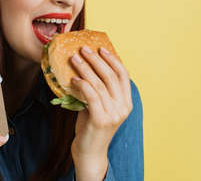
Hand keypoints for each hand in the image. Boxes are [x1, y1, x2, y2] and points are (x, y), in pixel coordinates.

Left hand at [70, 46, 132, 162]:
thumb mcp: (100, 105)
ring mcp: (113, 114)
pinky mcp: (100, 120)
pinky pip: (91, 96)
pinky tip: (73, 78)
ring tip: (74, 58)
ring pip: (99, 84)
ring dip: (85, 68)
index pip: (123, 75)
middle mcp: (123, 107)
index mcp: (126, 102)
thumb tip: (86, 65)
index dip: (112, 59)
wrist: (90, 152)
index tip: (101, 48)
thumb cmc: (92, 126)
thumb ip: (99, 90)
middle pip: (110, 76)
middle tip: (83, 49)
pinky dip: (82, 84)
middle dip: (96, 60)